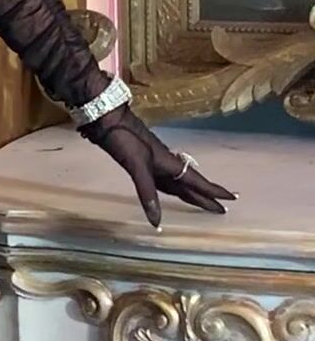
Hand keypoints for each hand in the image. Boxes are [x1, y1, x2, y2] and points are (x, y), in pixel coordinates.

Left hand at [81, 110, 235, 228]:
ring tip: (202, 203)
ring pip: (178, 182)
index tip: (231, 198)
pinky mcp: (142, 161)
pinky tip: (170, 191)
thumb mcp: (137, 166)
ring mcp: (154, 162)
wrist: (108, 118)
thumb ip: (148, 193)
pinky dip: (171, 189)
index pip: (197, 181)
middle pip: (190, 184)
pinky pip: (163, 180)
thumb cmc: (125, 139)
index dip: (213, 191)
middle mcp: (166, 164)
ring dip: (190, 193)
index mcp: (170, 164)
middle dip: (206, 196)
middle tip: (221, 208)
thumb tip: (157, 222)